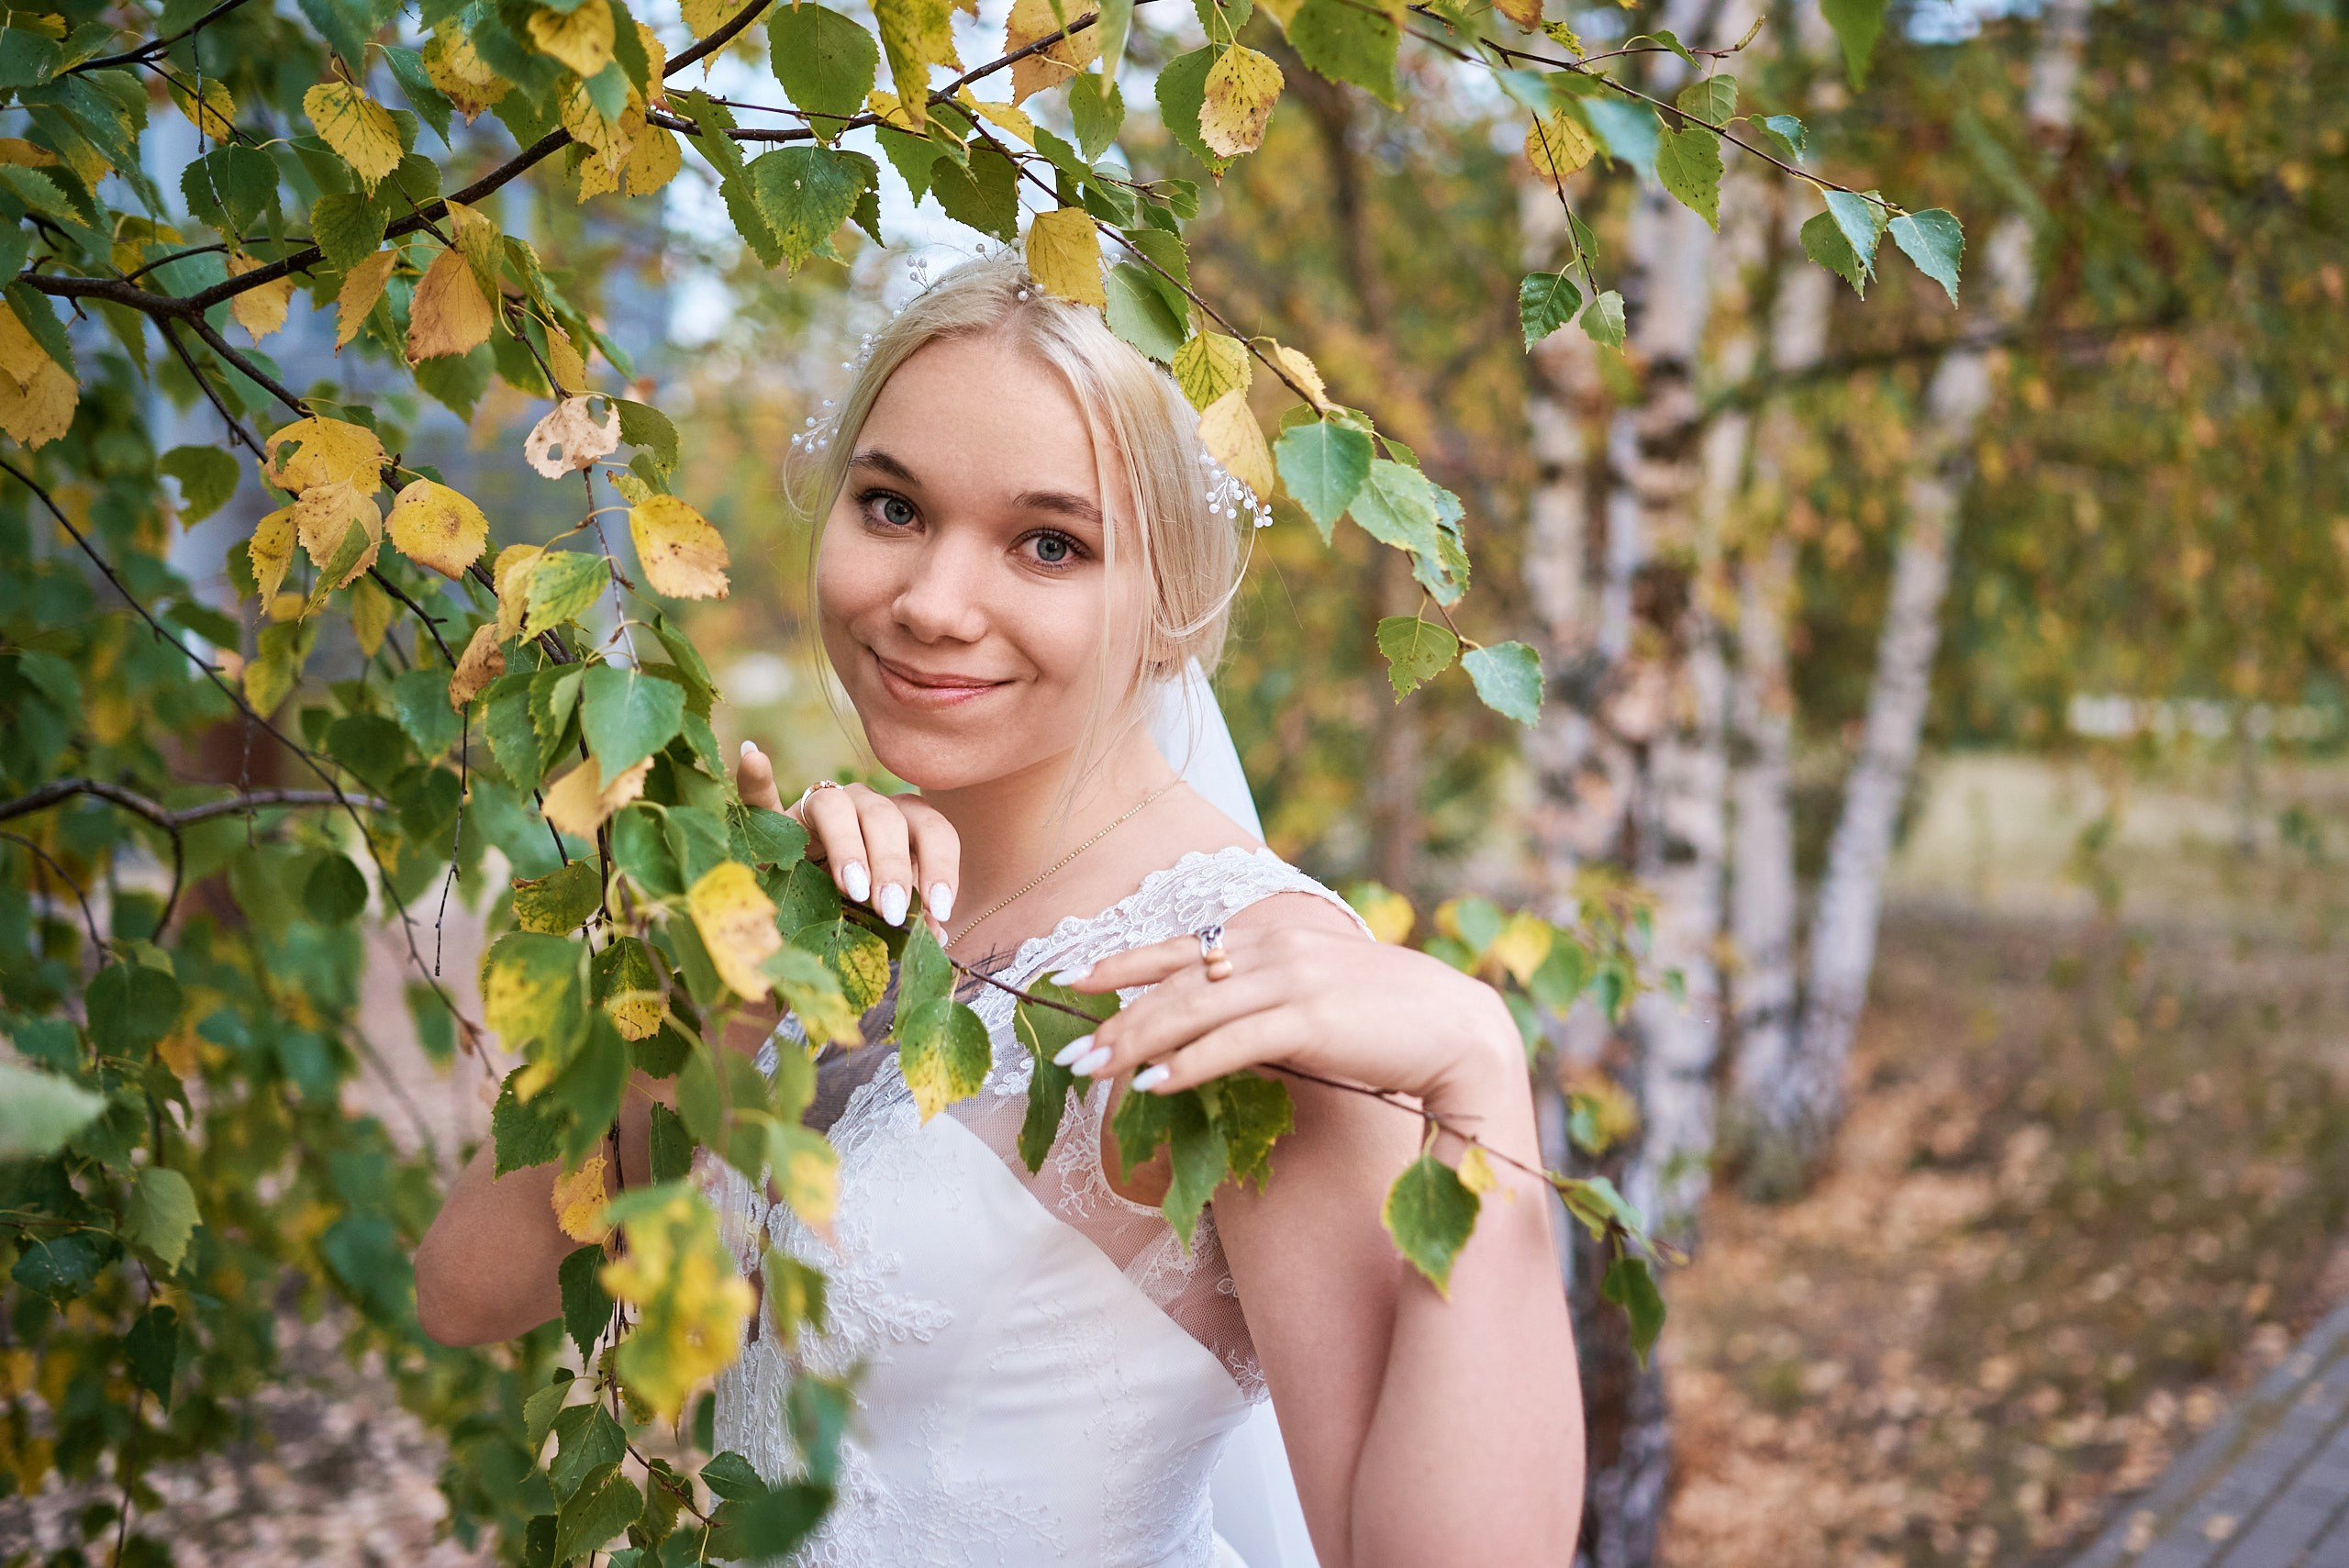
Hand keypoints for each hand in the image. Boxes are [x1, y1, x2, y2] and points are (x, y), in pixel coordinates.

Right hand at [736, 741, 959, 929]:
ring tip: (851, 887)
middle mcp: (865, 806)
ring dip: (848, 847)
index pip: (932, 831)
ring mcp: (820, 806)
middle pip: (887, 819)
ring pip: (837, 806)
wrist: (807, 901)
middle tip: (890, 911)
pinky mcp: (775, 820)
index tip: (938, 909)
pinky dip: (756, 780)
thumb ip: (911, 918)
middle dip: (893, 867)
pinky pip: (762, 796)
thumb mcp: (887, 911)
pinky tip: (752, 759)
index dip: (941, 867)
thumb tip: (938, 937)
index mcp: (903, 824)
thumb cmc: (859, 905)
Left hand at [1053, 914, 1524, 1122]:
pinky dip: (1187, 1063)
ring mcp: (1291, 978)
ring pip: (1191, 1009)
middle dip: (1114, 1018)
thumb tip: (1210, 1021)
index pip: (1180, 945)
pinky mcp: (1310, 1018)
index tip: (1073, 978)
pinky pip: (1232, 1042)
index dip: (1122, 961)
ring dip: (1134, 1042)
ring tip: (1090, 1071)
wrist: (1458, 1029)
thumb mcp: (1315, 992)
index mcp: (1272, 935)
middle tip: (1067, 1053)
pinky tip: (1151, 1085)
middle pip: (1174, 981)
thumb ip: (1263, 994)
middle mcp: (1274, 946)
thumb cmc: (1387, 1018)